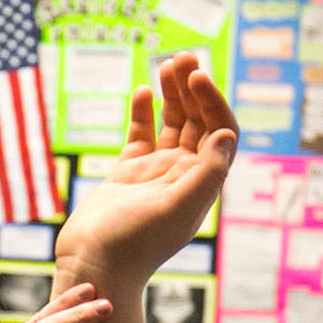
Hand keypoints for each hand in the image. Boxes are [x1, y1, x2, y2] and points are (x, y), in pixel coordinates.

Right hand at [53, 51, 237, 290]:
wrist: (95, 265)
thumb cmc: (135, 244)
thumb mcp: (176, 209)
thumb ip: (205, 173)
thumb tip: (227, 135)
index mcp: (202, 183)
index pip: (220, 132)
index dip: (214, 102)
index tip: (197, 77)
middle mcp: (183, 176)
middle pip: (199, 122)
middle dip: (194, 88)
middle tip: (182, 57)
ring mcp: (156, 173)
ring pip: (172, 124)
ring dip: (172, 93)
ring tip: (166, 63)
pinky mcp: (127, 174)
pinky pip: (141, 136)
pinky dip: (142, 113)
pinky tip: (140, 92)